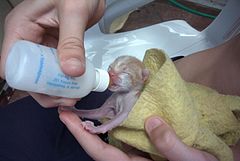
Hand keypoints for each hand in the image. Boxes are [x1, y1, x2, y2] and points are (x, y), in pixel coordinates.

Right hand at [0, 0, 104, 106]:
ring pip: (45, 74)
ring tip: (74, 95)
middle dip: (46, 90)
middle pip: (29, 74)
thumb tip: (71, 70)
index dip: (25, 82)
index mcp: (21, 27)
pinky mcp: (58, 47)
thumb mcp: (73, 13)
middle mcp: (29, 38)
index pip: (11, 63)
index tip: (46, 91)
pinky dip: (67, 79)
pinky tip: (77, 85)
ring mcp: (44, 43)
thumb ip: (72, 41)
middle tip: (64, 98)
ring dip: (58, 87)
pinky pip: (59, 68)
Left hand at [59, 111, 217, 160]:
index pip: (101, 152)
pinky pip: (129, 130)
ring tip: (90, 103)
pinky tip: (120, 106)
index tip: (66, 118)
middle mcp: (132, 158)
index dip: (82, 136)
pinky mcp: (146, 143)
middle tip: (72, 106)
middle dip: (85, 125)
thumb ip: (170, 145)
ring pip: (115, 134)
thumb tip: (151, 121)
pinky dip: (122, 118)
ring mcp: (138, 150)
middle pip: (102, 142)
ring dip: (102, 119)